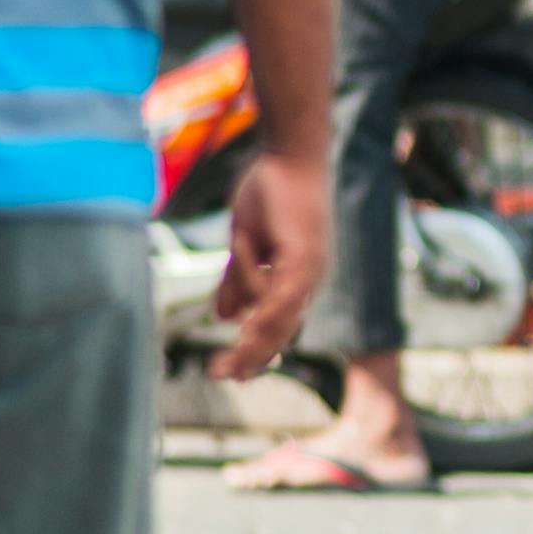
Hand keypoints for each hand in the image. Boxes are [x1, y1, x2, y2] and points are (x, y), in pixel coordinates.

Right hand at [212, 149, 332, 382]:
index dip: (257, 351)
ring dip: (254, 344)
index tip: (233, 373)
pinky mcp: (305, 253)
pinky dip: (265, 313)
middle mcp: (309, 279)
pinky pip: (283, 291)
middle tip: (221, 377)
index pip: (279, 326)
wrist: (290, 155)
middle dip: (252, 357)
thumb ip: (238, 279)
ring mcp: (311, 267)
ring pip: (281, 317)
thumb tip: (224, 317)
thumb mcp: (247, 242)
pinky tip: (248, 331)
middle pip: (281, 330)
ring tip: (227, 366)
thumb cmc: (271, 192)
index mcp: (297, 279)